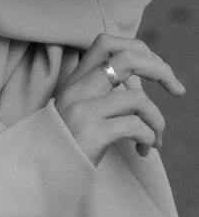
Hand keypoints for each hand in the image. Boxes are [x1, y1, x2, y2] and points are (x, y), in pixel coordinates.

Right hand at [53, 33, 183, 164]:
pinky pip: (136, 126)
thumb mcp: (79, 110)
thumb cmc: (66, 144)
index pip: (107, 42)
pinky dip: (149, 138)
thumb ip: (104, 92)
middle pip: (128, 58)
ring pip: (139, 99)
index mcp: (75, 80)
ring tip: (155, 139)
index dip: (140, 50)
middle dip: (161, 70)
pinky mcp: (92, 133)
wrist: (38, 174)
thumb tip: (142, 82)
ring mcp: (83, 110)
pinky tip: (143, 150)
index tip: (157, 69)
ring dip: (158, 120)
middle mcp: (78, 89)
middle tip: (177, 89)